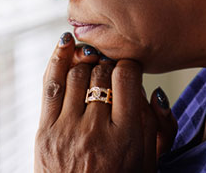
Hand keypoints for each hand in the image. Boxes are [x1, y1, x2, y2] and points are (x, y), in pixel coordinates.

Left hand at [34, 33, 177, 172]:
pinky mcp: (45, 131)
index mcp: (126, 137)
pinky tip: (66, 45)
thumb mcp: (150, 162)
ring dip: (87, 62)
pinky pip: (51, 84)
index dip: (129, 66)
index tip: (129, 70)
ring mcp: (66, 130)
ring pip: (78, 74)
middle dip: (108, 65)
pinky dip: (59, 60)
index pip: (127, 77)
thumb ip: (161, 128)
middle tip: (111, 69)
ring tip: (93, 62)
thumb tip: (155, 93)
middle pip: (102, 73)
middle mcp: (95, 130)